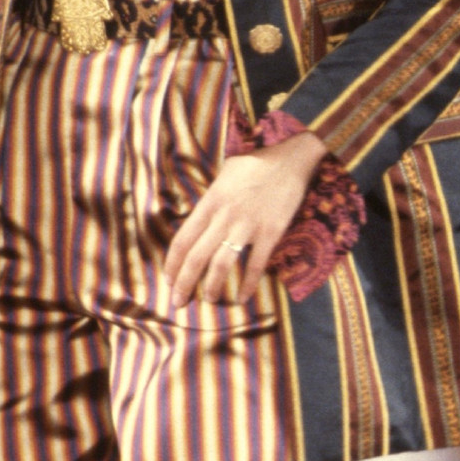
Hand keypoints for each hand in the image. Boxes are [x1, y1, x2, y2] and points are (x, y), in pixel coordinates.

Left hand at [165, 131, 327, 304]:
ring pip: (221, 265)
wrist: (290, 159)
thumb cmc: (254, 164)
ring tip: (209, 300)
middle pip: (196, 257)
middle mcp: (223, 216)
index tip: (169, 280)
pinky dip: (248, 284)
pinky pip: (255, 265)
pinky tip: (243, 298)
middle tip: (179, 302)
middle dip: (184, 284)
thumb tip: (200, 222)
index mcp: (209, 202)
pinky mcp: (270, 233)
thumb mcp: (223, 176)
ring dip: (212, 287)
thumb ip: (211, 201)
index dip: (173, 264)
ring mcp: (247, 226)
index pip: (182, 239)